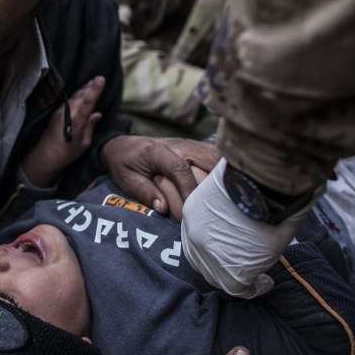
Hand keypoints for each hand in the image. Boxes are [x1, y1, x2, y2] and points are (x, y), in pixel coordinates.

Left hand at [20, 76, 104, 187]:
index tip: (101, 79)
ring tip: (92, 82)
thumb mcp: (84, 143)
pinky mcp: (56, 112)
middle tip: (99, 78)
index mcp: (76, 122)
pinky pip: (69, 100)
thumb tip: (97, 114)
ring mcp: (60, 112)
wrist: (46, 155)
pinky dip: (77, 95)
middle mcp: (67, 114)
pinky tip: (82, 93)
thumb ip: (90, 126)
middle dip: (90, 86)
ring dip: (84, 89)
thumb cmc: (67, 152)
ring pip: (74, 96)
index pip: (87, 102)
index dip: (94, 90)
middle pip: (81, 96)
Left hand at [101, 136, 219, 217]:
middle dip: (217, 182)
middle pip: (208, 158)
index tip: (193, 210)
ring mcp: (191, 145)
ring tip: (229, 198)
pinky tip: (229, 186)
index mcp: (158, 151)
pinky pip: (217, 157)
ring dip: (226, 176)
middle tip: (220, 206)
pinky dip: (225, 171)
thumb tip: (163, 208)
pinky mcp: (198, 149)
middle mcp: (179, 145)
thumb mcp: (126, 180)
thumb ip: (145, 192)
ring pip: (218, 156)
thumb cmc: (125, 164)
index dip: (189, 190)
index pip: (180, 169)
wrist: (124, 145)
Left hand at [181, 159, 316, 297]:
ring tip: (258, 278)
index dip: (210, 247)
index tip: (228, 248)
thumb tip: (240, 211)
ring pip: (219, 277)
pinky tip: (266, 283)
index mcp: (192, 213)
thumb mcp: (229, 187)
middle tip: (240, 267)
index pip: (194, 238)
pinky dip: (255, 288)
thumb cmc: (253, 177)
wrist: (263, 182)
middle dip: (219, 266)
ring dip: (237, 279)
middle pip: (201, 262)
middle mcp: (195, 236)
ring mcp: (211, 255)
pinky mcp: (232, 271)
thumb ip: (227, 204)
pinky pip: (241, 288)